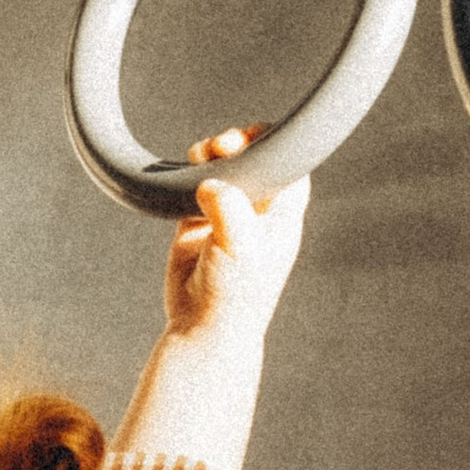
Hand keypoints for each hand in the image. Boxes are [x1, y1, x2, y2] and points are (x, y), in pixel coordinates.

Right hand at [164, 126, 310, 345]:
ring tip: (198, 156)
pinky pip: (194, 188)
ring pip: (222, 170)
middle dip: (236, 146)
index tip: (248, 140)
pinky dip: (187, 176)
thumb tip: (208, 183)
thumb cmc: (234, 295)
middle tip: (220, 147)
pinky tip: (182, 176)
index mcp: (282, 216)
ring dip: (209, 157)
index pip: (287, 166)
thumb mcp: (240, 246)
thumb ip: (229, 206)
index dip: (271, 146)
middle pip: (253, 161)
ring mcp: (227, 216)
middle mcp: (257, 212)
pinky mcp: (197, 224)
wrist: (202, 329)